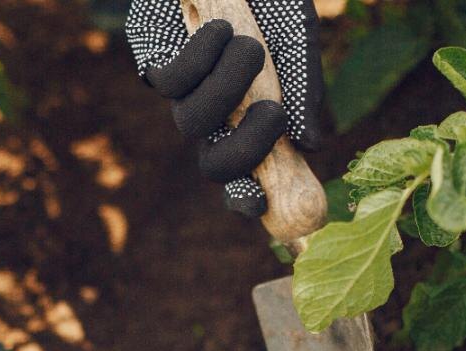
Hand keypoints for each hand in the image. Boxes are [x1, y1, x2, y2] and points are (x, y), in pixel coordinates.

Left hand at [126, 0, 322, 216]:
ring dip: (227, 89)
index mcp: (250, 118)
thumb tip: (313, 144)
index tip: (261, 206)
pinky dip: (201, 60)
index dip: (246, 197)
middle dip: (244, 151)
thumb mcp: (296, 37)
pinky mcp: (153, 62)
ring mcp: (183, 92)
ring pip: (195, 122)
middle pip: (215, 165)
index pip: (245, 175)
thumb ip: (306, 87)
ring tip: (250, 46)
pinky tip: (221, 30)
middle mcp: (215, 114)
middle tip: (274, 113)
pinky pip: (171, 83)